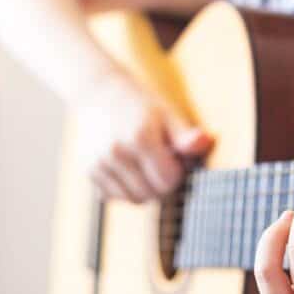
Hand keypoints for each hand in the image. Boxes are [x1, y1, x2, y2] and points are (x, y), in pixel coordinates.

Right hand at [75, 75, 212, 202]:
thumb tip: (204, 142)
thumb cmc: (142, 106)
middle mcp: (115, 152)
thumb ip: (186, 135)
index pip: (168, 181)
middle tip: (160, 160)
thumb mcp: (168, 114)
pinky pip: (114, 197)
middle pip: (152, 194)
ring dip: (145, 189)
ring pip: (134, 200)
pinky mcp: (88, 171)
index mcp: (140, 137)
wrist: (98, 93)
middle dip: (162, 183)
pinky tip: (127, 168)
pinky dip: (125, 189)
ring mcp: (98, 163)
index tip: (174, 157)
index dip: (177, 172)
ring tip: (144, 165)